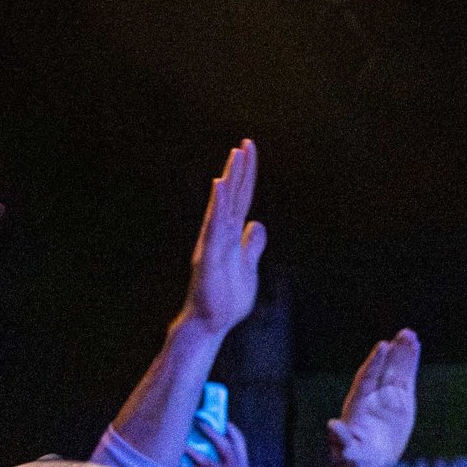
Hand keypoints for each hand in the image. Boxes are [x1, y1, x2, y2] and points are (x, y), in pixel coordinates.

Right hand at [178, 140, 264, 334]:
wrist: (212, 322)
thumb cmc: (227, 297)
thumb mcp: (248, 266)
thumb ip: (252, 246)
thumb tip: (257, 225)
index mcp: (231, 235)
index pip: (242, 200)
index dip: (247, 177)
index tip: (250, 152)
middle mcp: (221, 234)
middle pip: (234, 196)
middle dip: (240, 170)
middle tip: (246, 143)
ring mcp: (214, 243)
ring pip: (223, 206)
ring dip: (229, 181)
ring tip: (234, 156)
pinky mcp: (208, 255)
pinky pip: (213, 226)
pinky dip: (217, 205)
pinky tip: (218, 185)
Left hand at [179, 422, 262, 466]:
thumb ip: (227, 466)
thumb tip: (205, 454)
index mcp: (242, 464)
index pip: (239, 441)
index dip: (231, 429)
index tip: (221, 418)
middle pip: (225, 446)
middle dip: (212, 433)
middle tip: (199, 421)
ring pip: (208, 463)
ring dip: (193, 454)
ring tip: (182, 446)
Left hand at [327, 331, 419, 466]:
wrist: (369, 463)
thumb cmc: (355, 461)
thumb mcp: (348, 455)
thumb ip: (341, 440)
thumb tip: (332, 425)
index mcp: (357, 406)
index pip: (366, 380)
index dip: (374, 364)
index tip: (383, 346)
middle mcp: (371, 396)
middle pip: (382, 370)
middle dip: (391, 353)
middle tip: (403, 334)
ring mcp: (386, 396)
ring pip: (394, 370)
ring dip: (402, 352)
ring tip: (411, 334)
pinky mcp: (399, 399)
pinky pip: (405, 378)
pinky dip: (410, 362)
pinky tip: (415, 345)